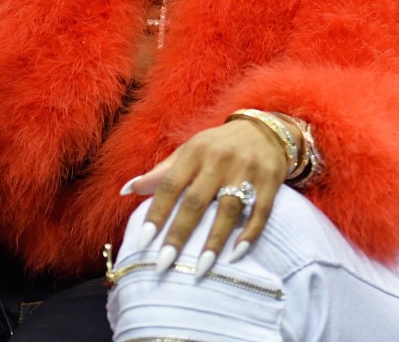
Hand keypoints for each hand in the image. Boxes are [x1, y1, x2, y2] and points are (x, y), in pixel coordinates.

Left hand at [121, 116, 292, 277]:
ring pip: (229, 209)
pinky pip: (261, 211)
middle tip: (164, 263)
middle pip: (197, 201)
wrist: (265, 129)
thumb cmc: (218, 145)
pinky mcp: (270, 180)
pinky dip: (250, 233)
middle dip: (179, 234)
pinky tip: (236, 254)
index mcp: (195, 152)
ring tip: (200, 268)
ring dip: (214, 240)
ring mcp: (247, 170)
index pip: (171, 185)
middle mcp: (220, 160)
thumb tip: (127, 189)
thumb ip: (161, 172)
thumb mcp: (189, 151)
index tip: (144, 241)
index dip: (157, 213)